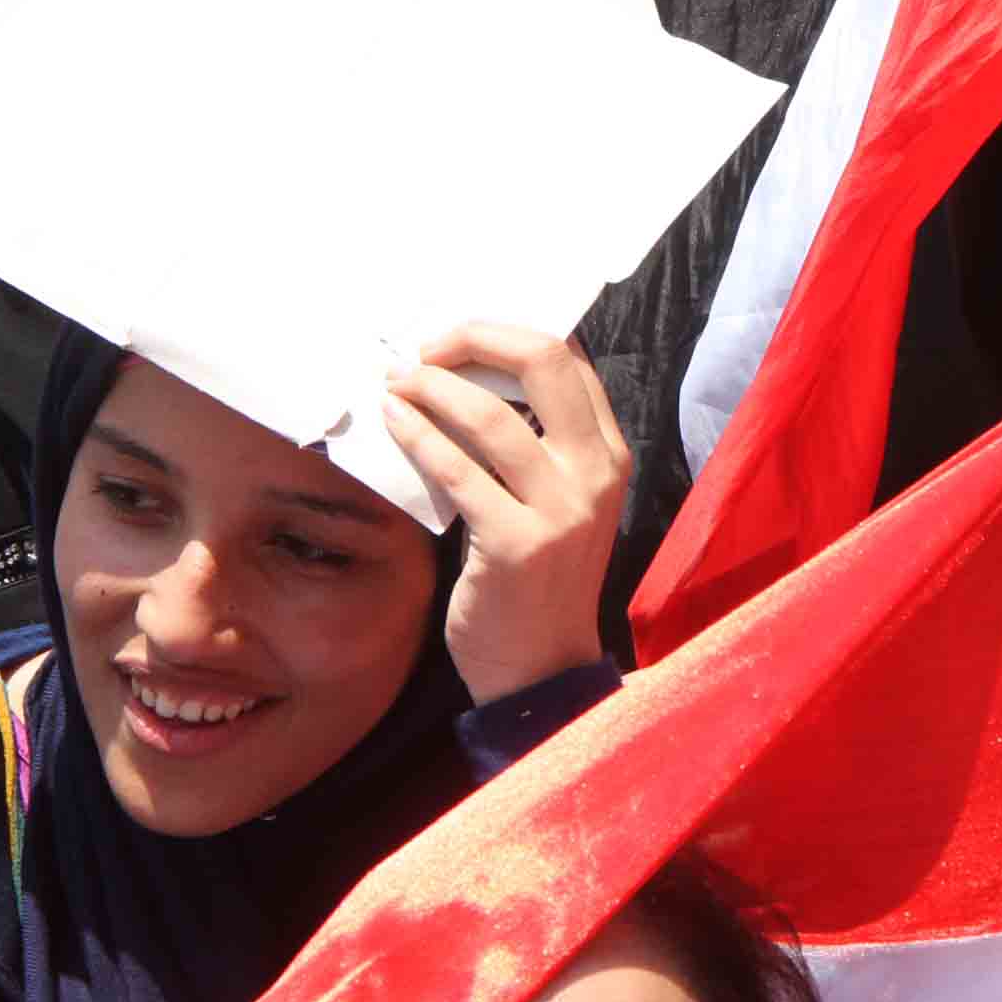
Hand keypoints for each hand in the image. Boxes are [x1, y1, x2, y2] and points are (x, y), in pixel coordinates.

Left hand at [380, 324, 628, 702]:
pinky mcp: (516, 543)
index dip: (504, 333)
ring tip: (395, 381)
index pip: (568, 359)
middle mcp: (595, 472)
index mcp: (609, 454)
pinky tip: (392, 422)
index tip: (455, 338)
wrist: (542, 668)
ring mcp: (560, 509)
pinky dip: (417, 436)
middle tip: (425, 346)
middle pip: (542, 361)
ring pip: (491, 414)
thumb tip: (466, 377)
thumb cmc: (539, 580)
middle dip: (474, 337)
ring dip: (431, 386)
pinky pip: (456, 470)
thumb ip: (534, 445)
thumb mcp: (558, 501)